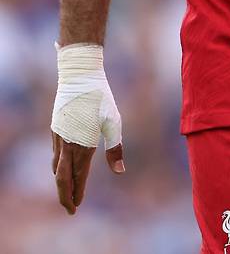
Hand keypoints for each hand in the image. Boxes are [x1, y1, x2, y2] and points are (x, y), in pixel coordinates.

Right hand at [51, 42, 123, 212]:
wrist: (79, 74)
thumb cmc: (100, 96)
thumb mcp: (114, 121)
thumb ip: (115, 148)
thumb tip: (120, 172)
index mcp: (81, 144)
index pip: (77, 177)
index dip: (77, 193)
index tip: (77, 207)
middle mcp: (66, 143)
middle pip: (61, 178)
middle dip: (64, 196)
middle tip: (70, 209)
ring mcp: (58, 135)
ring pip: (55, 166)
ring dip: (61, 182)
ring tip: (66, 192)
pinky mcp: (55, 127)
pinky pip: (54, 153)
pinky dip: (57, 166)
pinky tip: (63, 166)